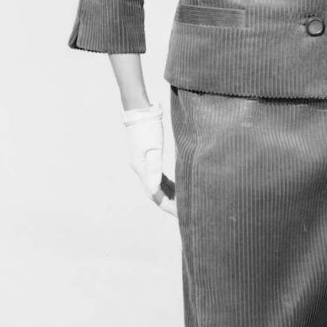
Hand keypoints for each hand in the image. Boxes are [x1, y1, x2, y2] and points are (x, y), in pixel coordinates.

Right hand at [122, 102, 176, 216]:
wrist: (139, 110)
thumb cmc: (148, 127)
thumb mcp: (154, 147)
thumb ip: (155, 168)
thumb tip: (155, 189)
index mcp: (142, 169)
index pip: (157, 196)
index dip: (170, 207)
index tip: (183, 216)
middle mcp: (141, 170)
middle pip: (157, 194)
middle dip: (171, 204)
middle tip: (188, 214)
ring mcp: (142, 165)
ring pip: (157, 187)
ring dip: (170, 195)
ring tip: (185, 204)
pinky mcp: (146, 159)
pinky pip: (158, 177)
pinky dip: (168, 184)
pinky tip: (177, 186)